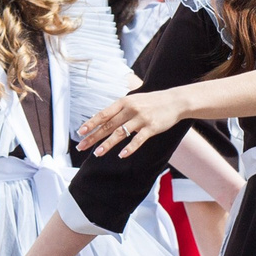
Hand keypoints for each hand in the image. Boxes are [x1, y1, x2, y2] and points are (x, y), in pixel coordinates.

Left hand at [77, 86, 193, 156]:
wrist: (175, 101)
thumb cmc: (152, 102)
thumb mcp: (133, 100)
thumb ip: (118, 109)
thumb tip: (100, 117)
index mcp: (124, 102)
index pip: (103, 114)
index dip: (91, 123)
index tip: (80, 132)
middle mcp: (130, 109)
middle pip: (108, 125)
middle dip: (93, 137)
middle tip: (81, 146)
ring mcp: (141, 118)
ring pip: (120, 133)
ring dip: (107, 144)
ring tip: (97, 153)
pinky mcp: (151, 127)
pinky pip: (138, 139)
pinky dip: (129, 148)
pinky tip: (121, 155)